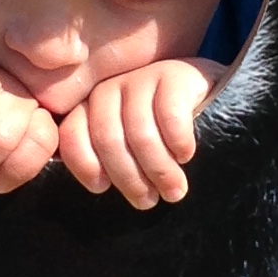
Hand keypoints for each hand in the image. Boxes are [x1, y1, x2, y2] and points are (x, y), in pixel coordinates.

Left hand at [57, 58, 215, 208]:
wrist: (206, 101)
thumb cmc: (159, 138)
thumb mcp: (126, 151)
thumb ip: (104, 161)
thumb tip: (99, 188)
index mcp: (88, 107)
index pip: (71, 135)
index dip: (85, 166)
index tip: (103, 188)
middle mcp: (109, 88)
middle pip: (108, 139)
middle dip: (129, 178)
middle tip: (150, 201)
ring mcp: (141, 78)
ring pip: (140, 134)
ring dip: (160, 170)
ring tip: (174, 191)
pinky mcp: (174, 75)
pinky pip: (170, 118)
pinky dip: (178, 144)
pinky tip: (185, 155)